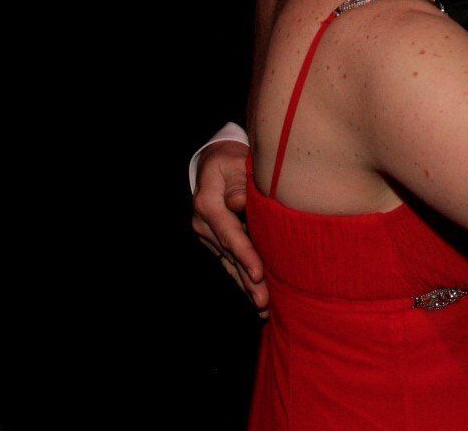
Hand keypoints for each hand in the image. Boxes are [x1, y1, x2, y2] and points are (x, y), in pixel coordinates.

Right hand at [190, 140, 267, 314]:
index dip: (245, 255)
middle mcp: (204, 223)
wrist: (213, 160)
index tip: (259, 273)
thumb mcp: (234, 161)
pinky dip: (241, 277)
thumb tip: (239, 202)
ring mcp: (207, 234)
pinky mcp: (214, 240)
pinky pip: (228, 261)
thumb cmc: (230, 159)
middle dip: (248, 280)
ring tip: (262, 307)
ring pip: (229, 262)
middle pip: (230, 255)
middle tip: (263, 303)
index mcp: (208, 204)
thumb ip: (238, 181)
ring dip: (245, 285)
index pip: (230, 234)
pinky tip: (253, 295)